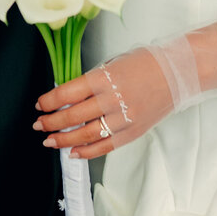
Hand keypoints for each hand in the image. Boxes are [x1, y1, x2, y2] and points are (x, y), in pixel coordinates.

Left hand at [34, 50, 174, 160]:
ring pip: (86, 135)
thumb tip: (69, 95)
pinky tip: (73, 152)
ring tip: (49, 141)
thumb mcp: (114, 63)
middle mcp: (112, 99)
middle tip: (38, 125)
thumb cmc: (145, 63)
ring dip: (64, 140)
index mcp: (105, 77)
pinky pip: (105, 146)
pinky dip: (87, 152)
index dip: (49, 100)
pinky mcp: (133, 132)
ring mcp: (123, 118)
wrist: (178, 72)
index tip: (40, 104)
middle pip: (73, 116)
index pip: (68, 92)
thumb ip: (92, 80)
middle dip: (51, 122)